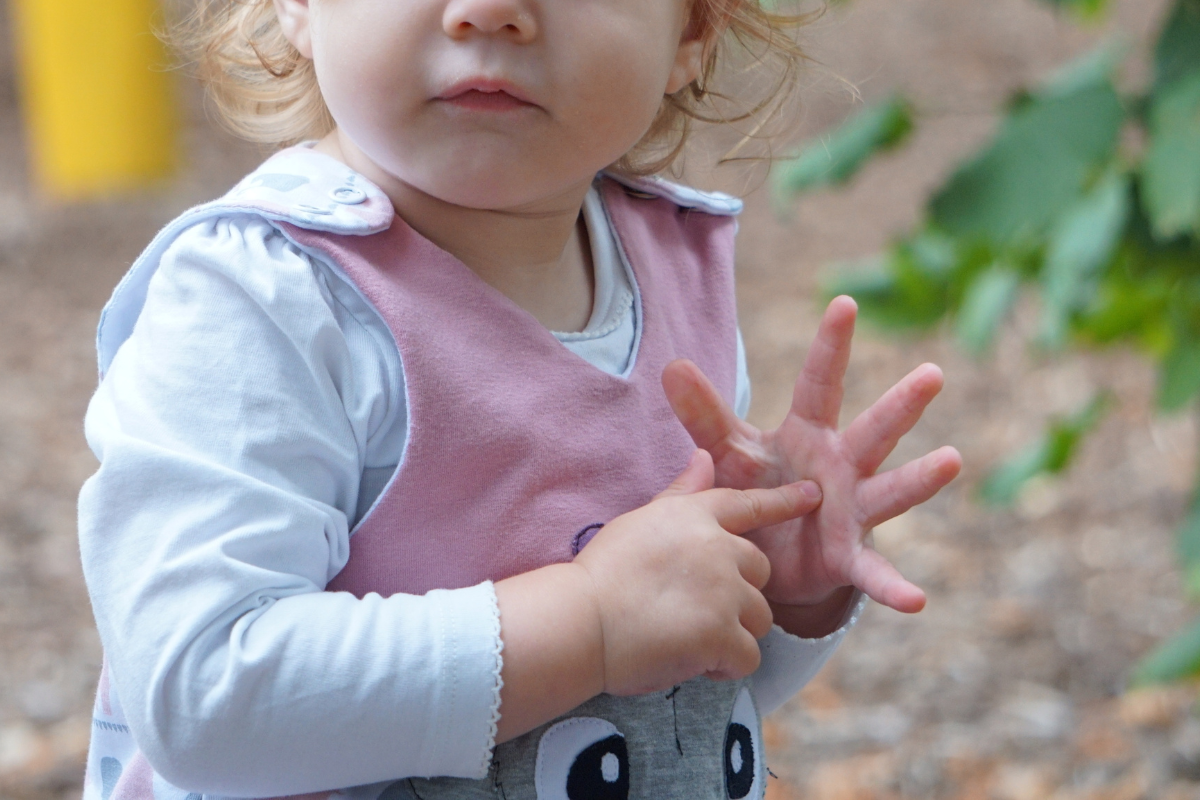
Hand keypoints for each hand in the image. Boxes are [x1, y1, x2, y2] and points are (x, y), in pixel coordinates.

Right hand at [572, 449, 821, 695]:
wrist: (580, 621)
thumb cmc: (601, 574)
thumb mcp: (641, 522)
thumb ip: (681, 494)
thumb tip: (704, 457)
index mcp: (695, 517)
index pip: (747, 505)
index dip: (783, 501)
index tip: (813, 495)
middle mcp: (717, 548)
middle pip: (760, 572)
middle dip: (738, 593)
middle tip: (692, 609)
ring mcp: (723, 591)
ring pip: (759, 618)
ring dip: (732, 633)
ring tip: (686, 637)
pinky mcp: (722, 634)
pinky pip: (747, 656)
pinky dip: (725, 666)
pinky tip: (691, 661)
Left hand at [662, 296, 961, 614]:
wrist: (765, 557)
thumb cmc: (756, 489)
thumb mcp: (729, 452)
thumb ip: (704, 416)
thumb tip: (671, 365)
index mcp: (809, 433)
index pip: (818, 383)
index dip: (829, 346)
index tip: (843, 304)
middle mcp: (841, 465)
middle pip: (873, 429)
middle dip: (901, 404)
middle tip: (931, 374)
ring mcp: (852, 511)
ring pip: (891, 491)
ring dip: (920, 479)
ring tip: (951, 461)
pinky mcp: (848, 557)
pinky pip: (873, 573)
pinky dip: (893, 586)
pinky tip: (915, 600)